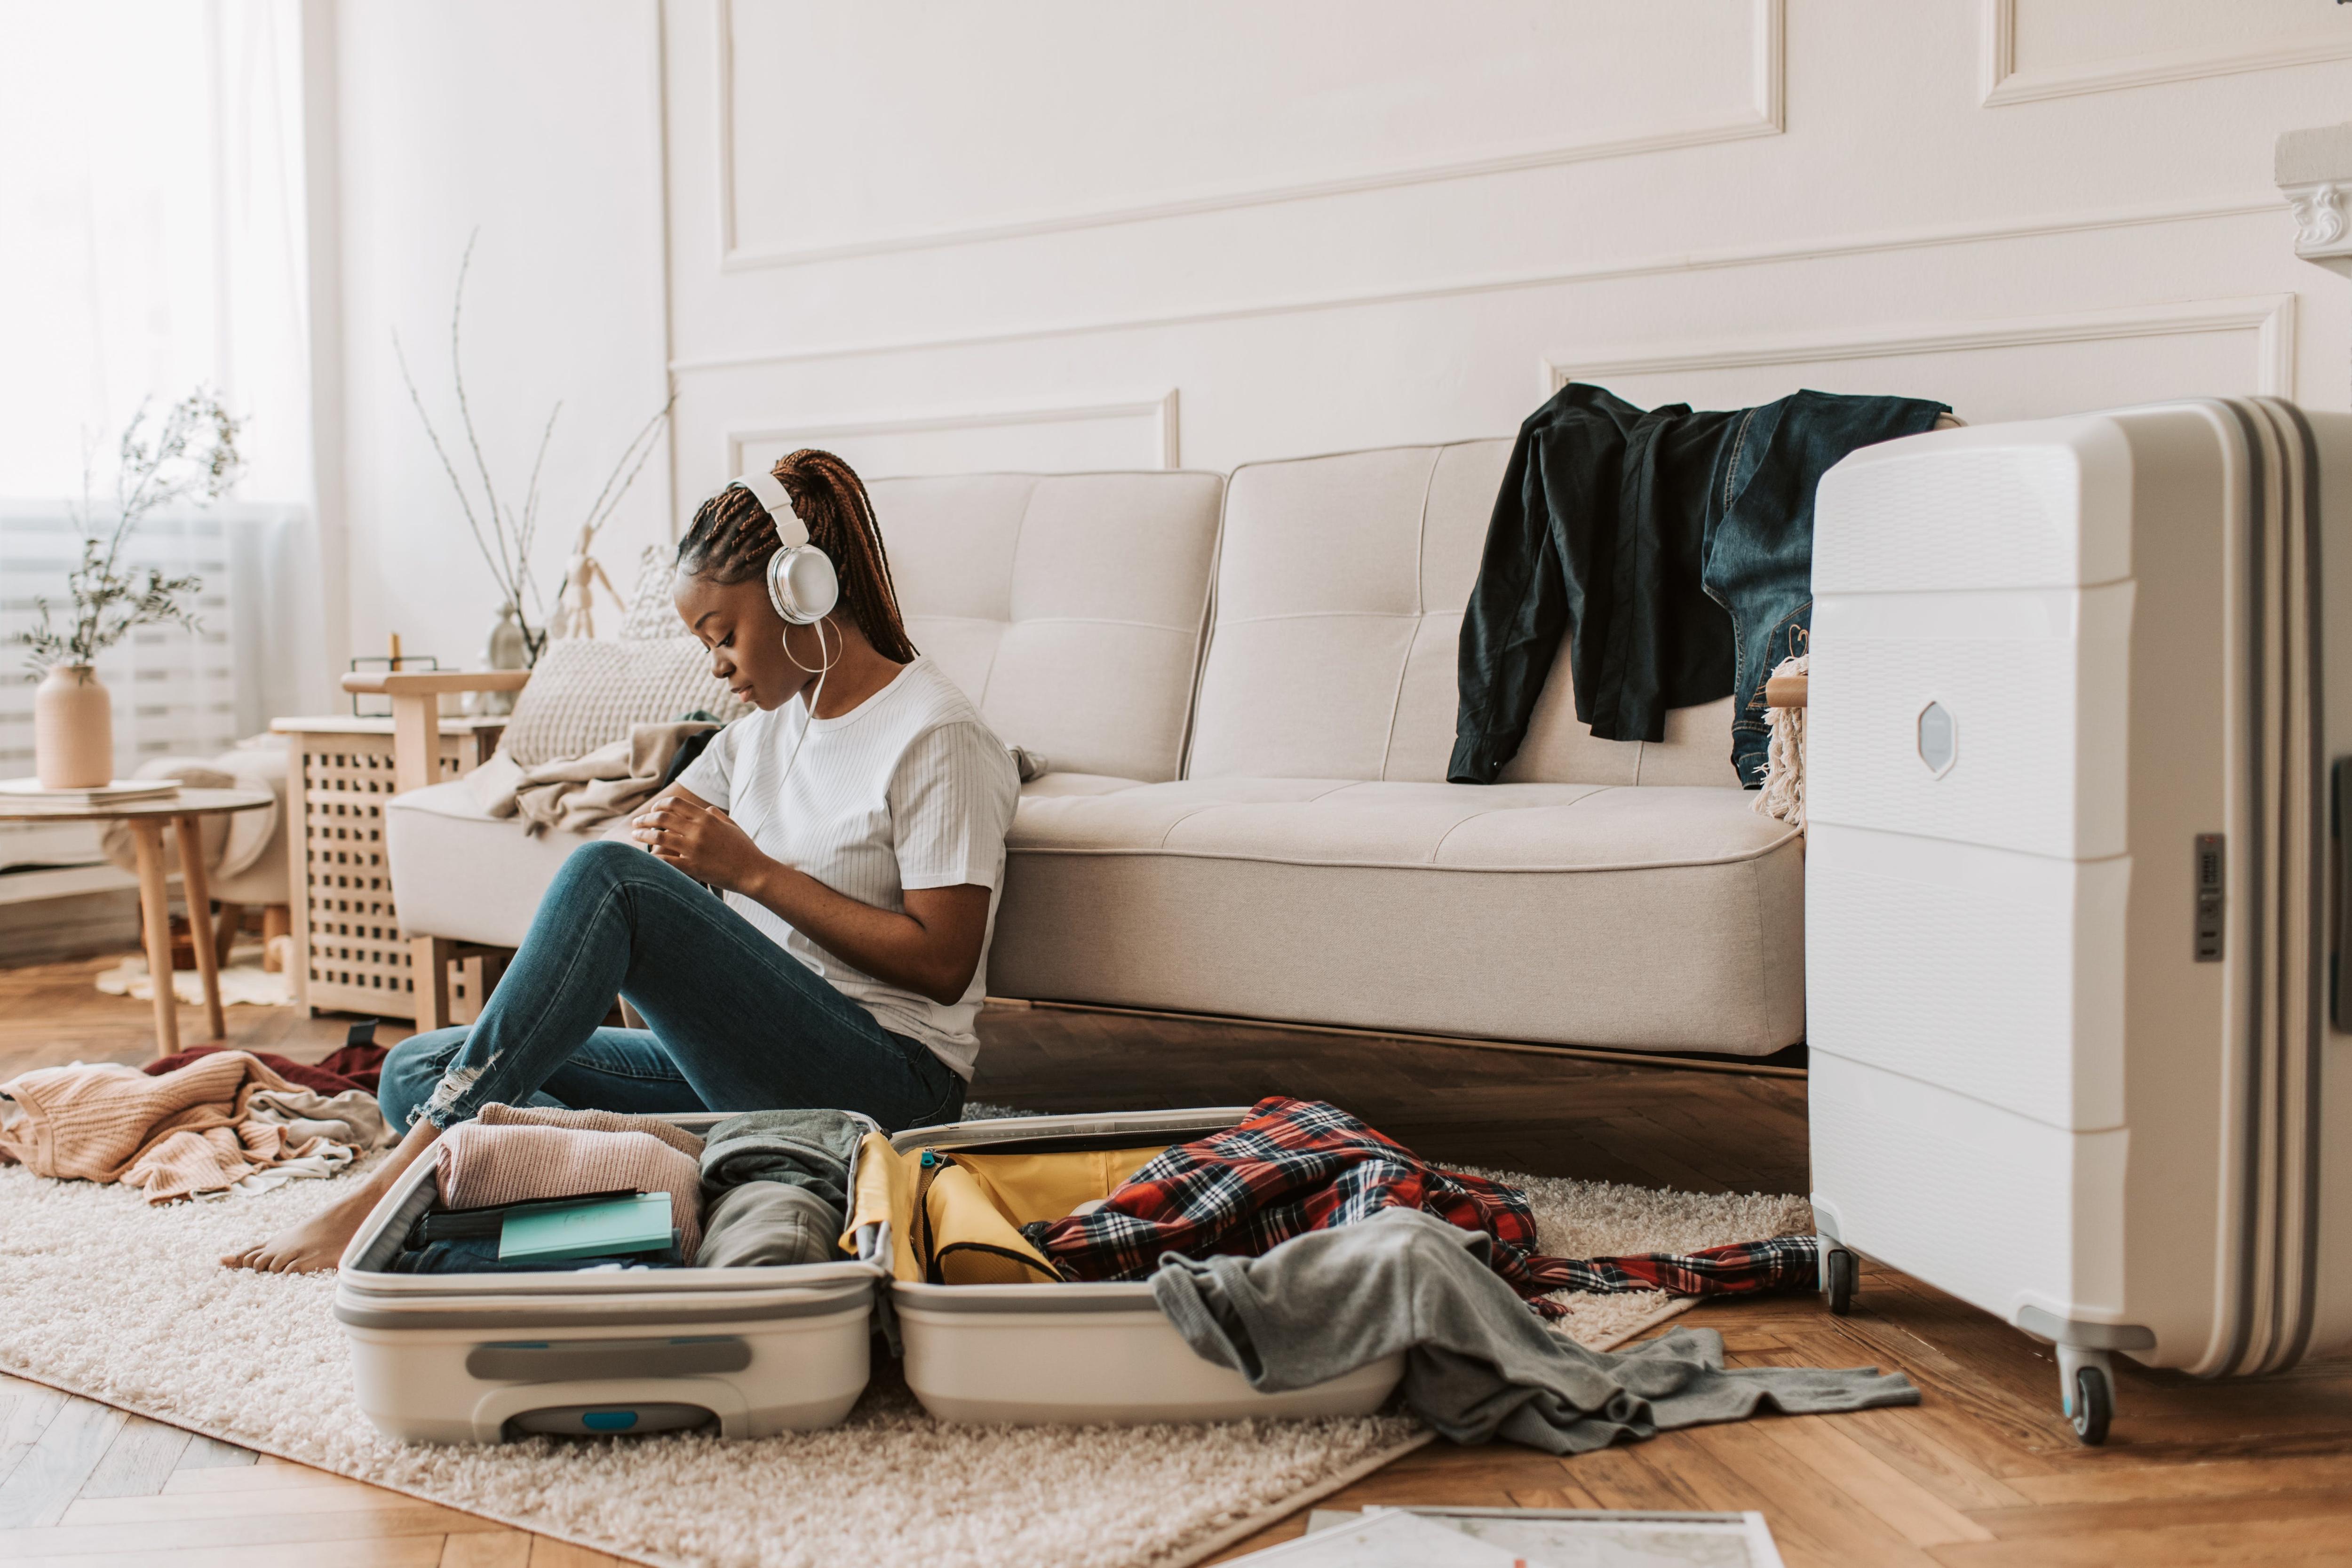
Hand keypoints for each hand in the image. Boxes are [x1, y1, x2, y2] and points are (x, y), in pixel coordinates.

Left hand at [631, 796, 762, 890]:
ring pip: (659, 836)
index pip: (675, 804)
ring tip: (635, 836)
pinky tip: (644, 857)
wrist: (754, 872)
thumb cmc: (745, 849)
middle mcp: (698, 829)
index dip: (659, 805)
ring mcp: (694, 848)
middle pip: (662, 817)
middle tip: (636, 823)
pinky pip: (665, 860)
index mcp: (707, 818)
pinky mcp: (692, 866)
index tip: (652, 810)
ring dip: (643, 835)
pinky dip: (652, 857)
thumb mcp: (732, 826)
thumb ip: (717, 815)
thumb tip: (705, 808)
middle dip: (645, 818)